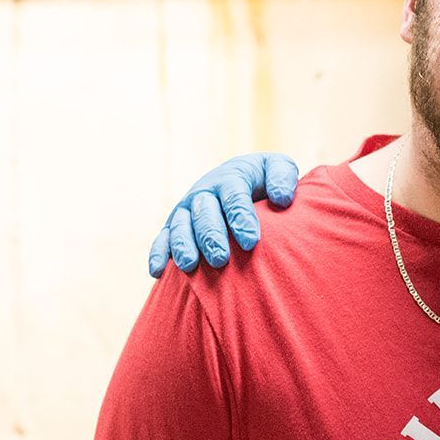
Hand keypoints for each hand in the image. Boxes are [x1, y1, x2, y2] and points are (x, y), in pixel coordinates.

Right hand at [148, 153, 300, 276]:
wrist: (243, 180)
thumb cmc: (265, 180)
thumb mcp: (277, 167)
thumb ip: (282, 177)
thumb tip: (281, 199)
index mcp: (231, 177)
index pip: (234, 196)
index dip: (241, 218)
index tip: (251, 241)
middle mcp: (205, 192)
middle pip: (204, 213)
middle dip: (211, 236)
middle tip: (221, 260)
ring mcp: (187, 209)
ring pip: (180, 226)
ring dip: (183, 245)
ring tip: (190, 266)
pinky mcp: (174, 225)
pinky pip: (162, 238)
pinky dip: (158, 253)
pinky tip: (157, 272)